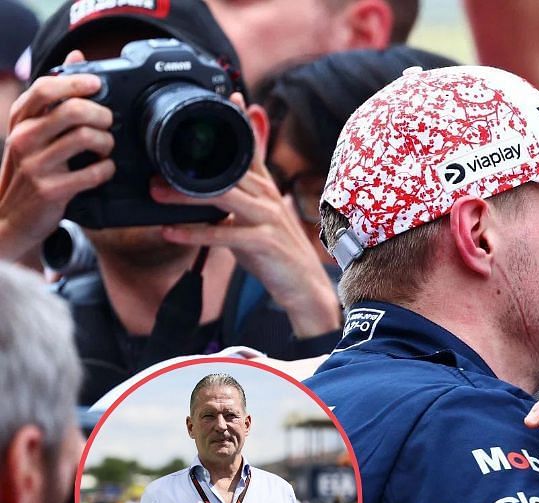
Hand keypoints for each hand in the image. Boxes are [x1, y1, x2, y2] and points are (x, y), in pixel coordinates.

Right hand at [0, 51, 114, 260]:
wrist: (10, 216)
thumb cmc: (30, 168)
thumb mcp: (34, 130)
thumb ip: (54, 97)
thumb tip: (77, 57)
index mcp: (20, 120)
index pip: (45, 88)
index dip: (77, 81)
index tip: (98, 85)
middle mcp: (24, 138)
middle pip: (72, 110)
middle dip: (101, 114)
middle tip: (108, 123)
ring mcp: (36, 165)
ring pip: (85, 138)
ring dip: (106, 142)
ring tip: (105, 148)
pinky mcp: (51, 190)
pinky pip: (93, 173)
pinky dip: (106, 170)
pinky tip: (103, 170)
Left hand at [152, 94, 339, 338]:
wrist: (304, 289)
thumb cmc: (275, 255)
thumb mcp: (256, 219)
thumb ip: (235, 199)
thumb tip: (206, 187)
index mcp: (266, 189)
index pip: (251, 150)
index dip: (239, 123)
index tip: (228, 97)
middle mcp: (268, 198)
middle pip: (227, 171)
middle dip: (191, 164)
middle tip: (153, 162)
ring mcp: (268, 218)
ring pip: (223, 197)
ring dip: (186, 195)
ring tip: (155, 192)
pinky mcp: (265, 243)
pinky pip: (225, 235)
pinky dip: (196, 233)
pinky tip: (170, 232)